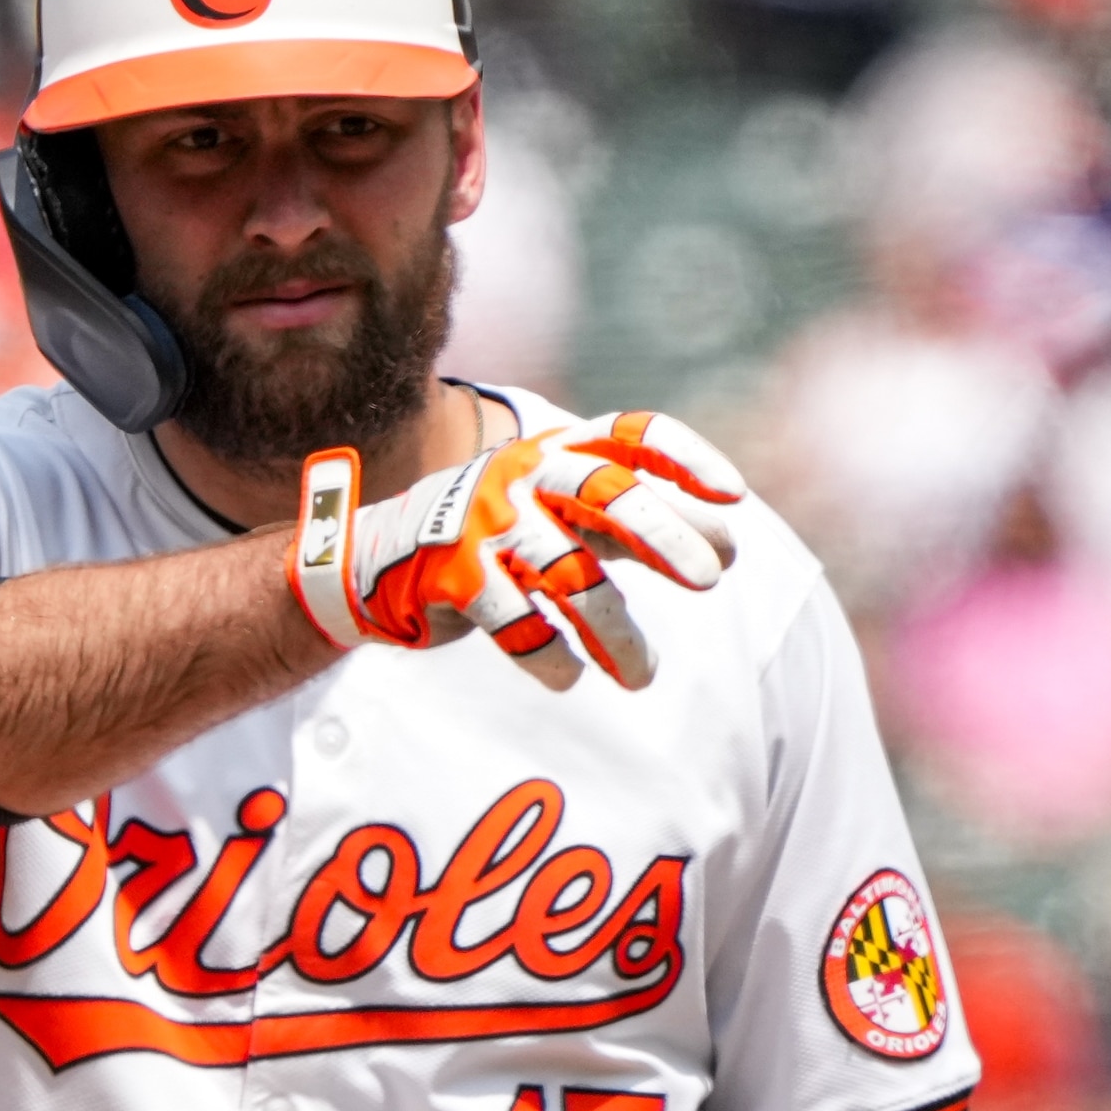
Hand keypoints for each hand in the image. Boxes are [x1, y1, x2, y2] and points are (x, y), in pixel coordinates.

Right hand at [287, 412, 745, 689]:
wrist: (376, 557)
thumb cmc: (496, 534)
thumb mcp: (561, 511)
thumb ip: (631, 520)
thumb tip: (728, 544)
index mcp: (558, 452)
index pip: (632, 434)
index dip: (686, 458)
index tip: (733, 496)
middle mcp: (525, 476)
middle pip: (605, 493)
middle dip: (664, 534)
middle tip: (712, 579)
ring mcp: (487, 523)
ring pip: (567, 573)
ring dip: (615, 631)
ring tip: (643, 676)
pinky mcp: (455, 573)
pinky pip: (514, 620)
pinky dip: (547, 654)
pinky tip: (570, 675)